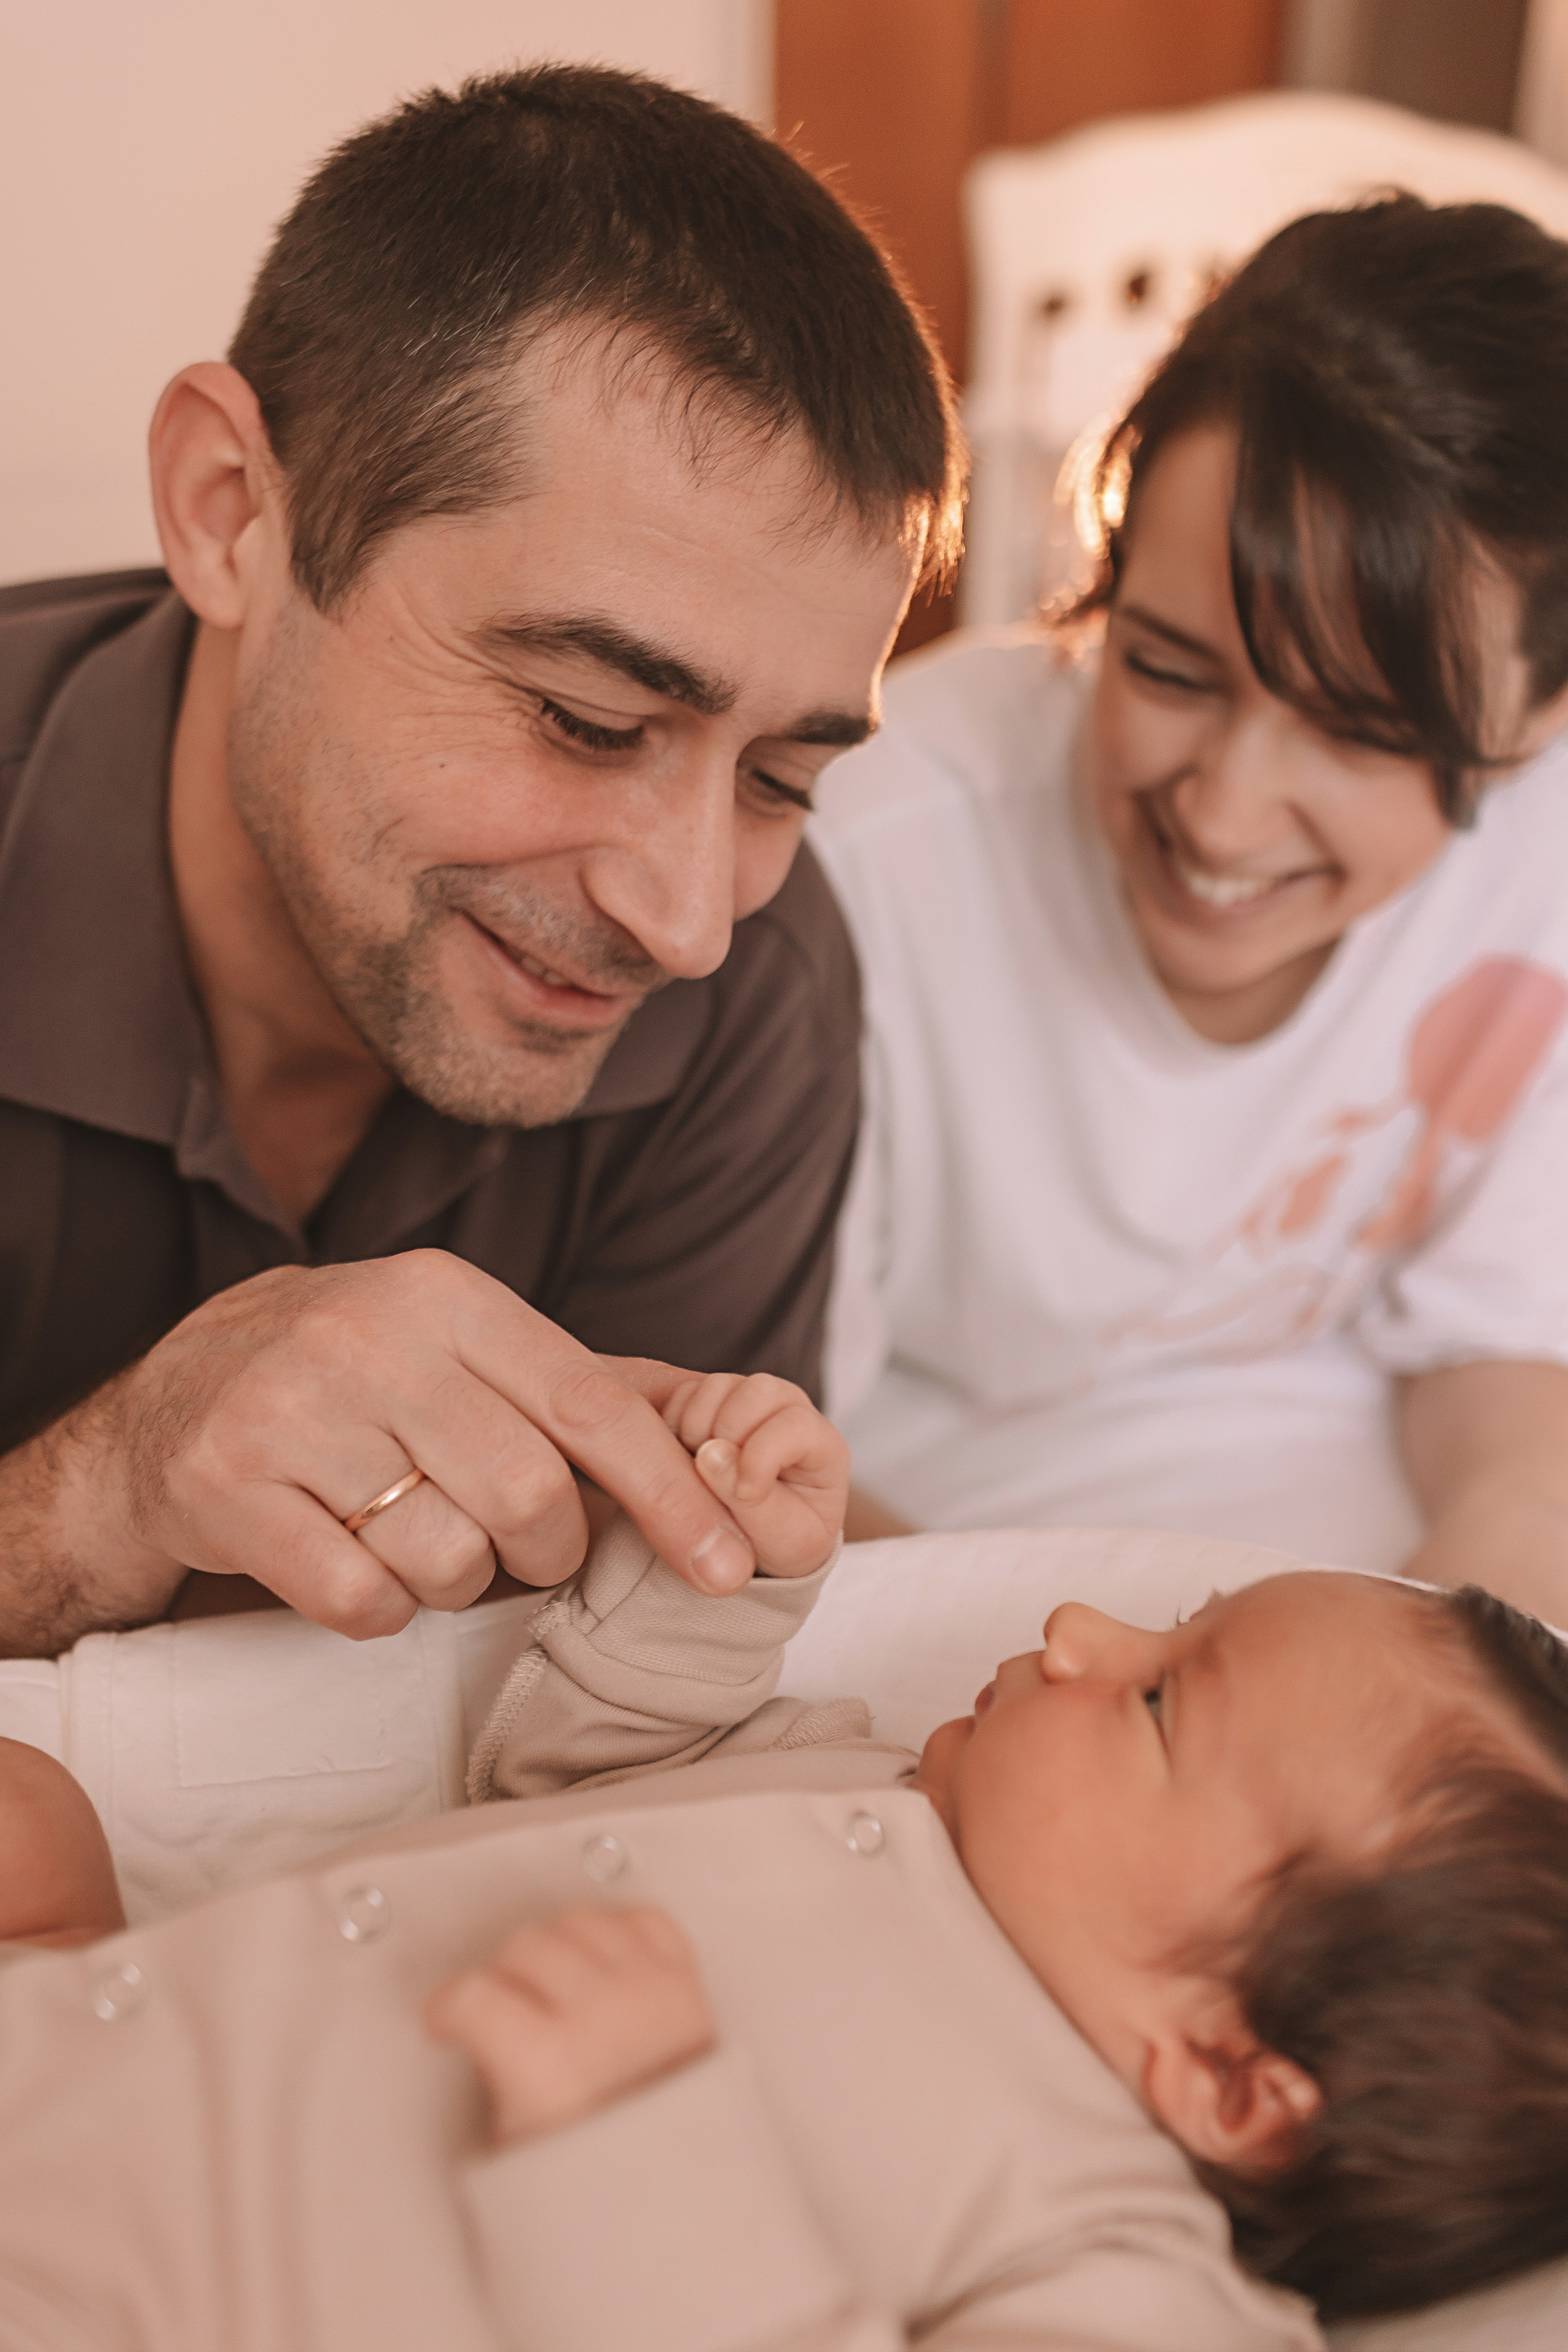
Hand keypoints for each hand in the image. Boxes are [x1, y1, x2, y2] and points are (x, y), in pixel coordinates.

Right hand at [29, 1251, 760, 1644]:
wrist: (168, 1405)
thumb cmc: (354, 1385)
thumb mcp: (462, 1348)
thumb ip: (584, 1389)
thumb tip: (728, 1427)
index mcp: (447, 1296)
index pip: (592, 1407)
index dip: (671, 1496)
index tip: (728, 1568)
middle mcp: (369, 1338)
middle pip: (529, 1494)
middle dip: (545, 1550)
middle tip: (519, 1550)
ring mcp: (291, 1411)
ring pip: (445, 1556)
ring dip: (452, 1580)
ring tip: (413, 1539)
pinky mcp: (228, 1487)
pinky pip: (359, 1599)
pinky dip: (378, 1608)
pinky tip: (352, 1564)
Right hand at [425, 1904, 714, 2145]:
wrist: (685, 2182)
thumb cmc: (602, 2170)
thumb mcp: (517, 2143)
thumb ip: (492, 2073)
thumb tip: (473, 2022)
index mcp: (549, 2066)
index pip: (472, 1996)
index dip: (446, 2008)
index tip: (446, 2021)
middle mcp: (601, 2016)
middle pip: (524, 1945)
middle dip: (501, 1976)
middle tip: (503, 2008)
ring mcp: (649, 1991)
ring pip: (578, 1921)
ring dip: (557, 1946)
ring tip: (554, 1985)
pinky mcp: (686, 1980)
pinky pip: (640, 1919)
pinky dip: (616, 1933)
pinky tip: (602, 1966)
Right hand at [655, 1370, 848, 1576]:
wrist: (753, 1548)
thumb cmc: (782, 1543)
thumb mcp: (781, 1541)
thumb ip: (751, 1502)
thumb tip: (711, 1454)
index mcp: (821, 1445)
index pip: (796, 1424)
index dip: (763, 1455)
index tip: (744, 1494)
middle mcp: (787, 1412)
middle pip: (758, 1390)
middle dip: (727, 1437)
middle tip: (715, 1481)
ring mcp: (748, 1403)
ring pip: (718, 1387)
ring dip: (696, 1431)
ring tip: (697, 1473)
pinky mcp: (712, 1403)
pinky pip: (685, 1395)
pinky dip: (674, 1426)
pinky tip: (682, 1460)